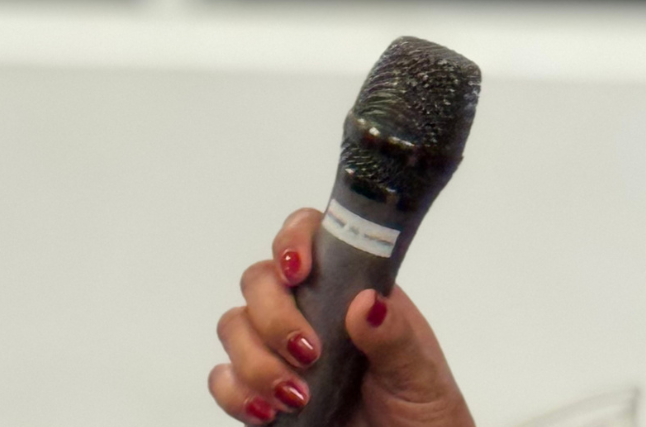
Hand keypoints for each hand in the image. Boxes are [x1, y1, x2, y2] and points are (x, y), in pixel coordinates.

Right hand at [210, 208, 475, 426]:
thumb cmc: (422, 407)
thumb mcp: (419, 369)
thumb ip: (395, 337)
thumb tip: (366, 304)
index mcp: (350, 288)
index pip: (309, 236)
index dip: (292, 240)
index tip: (296, 270)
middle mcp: (310, 310)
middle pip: (259, 280)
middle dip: (274, 316)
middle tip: (308, 354)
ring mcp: (281, 350)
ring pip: (234, 326)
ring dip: (256, 361)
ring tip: (297, 397)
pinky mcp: (261, 392)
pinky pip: (224, 378)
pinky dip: (236, 394)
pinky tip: (268, 413)